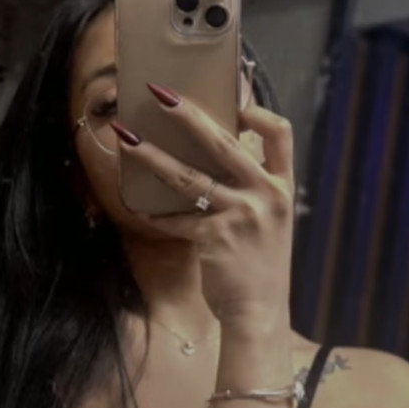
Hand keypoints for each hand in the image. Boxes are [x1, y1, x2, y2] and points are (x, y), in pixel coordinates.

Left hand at [113, 84, 294, 327]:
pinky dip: (156, 216)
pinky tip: (139, 210)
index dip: (256, 112)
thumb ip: (250, 192)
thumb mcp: (268, 224)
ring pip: (189, 177)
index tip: (233, 101)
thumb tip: (212, 164)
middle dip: (188, 114)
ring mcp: (241, 216)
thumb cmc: (259, 268)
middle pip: (224, 143)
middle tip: (160, 94)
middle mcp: (265, 196)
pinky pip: (177, 220)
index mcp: (281, 188)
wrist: (259, 314)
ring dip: (152, 155)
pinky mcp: (215, 239)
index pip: (280, 134)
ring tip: (126, 138)